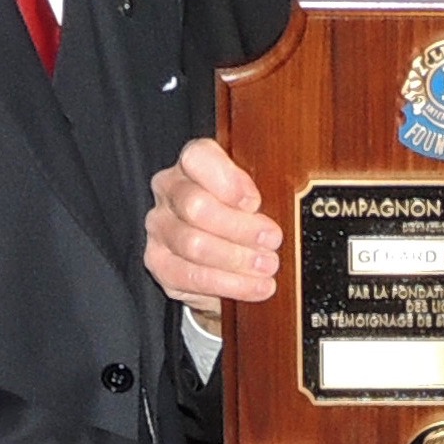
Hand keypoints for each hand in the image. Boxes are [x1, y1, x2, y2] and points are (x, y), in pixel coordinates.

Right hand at [146, 138, 278, 315]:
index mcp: (193, 164)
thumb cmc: (245, 221)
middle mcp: (170, 189)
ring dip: (236, 259)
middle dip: (240, 227)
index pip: (198, 157)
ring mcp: (160, 226)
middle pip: (196, 206)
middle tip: (272, 240)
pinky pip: (191, 276)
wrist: (225, 264)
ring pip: (193, 244)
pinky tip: (254, 286)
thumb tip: (283, 204)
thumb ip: (263, 193)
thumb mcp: (257, 200)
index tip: (255, 202)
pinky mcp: (159, 262)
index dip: (228, 181)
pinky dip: (229, 284)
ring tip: (268, 266)